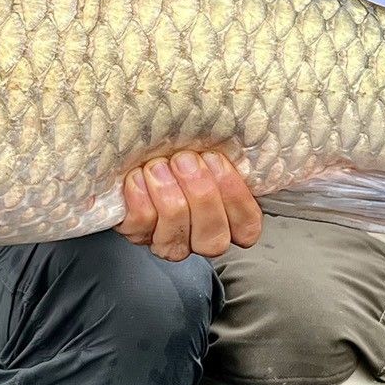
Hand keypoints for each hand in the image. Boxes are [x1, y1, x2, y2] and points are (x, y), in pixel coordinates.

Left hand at [117, 150, 261, 261]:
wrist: (136, 143)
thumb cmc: (183, 145)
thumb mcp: (212, 144)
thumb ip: (230, 151)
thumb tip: (248, 145)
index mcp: (230, 220)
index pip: (247, 227)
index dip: (234, 196)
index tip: (216, 159)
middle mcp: (201, 238)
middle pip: (213, 238)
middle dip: (200, 194)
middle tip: (184, 160)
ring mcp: (168, 240)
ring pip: (175, 238)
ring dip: (167, 195)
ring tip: (158, 166)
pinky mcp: (137, 233)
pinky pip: (141, 226)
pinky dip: (140, 198)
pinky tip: (137, 176)